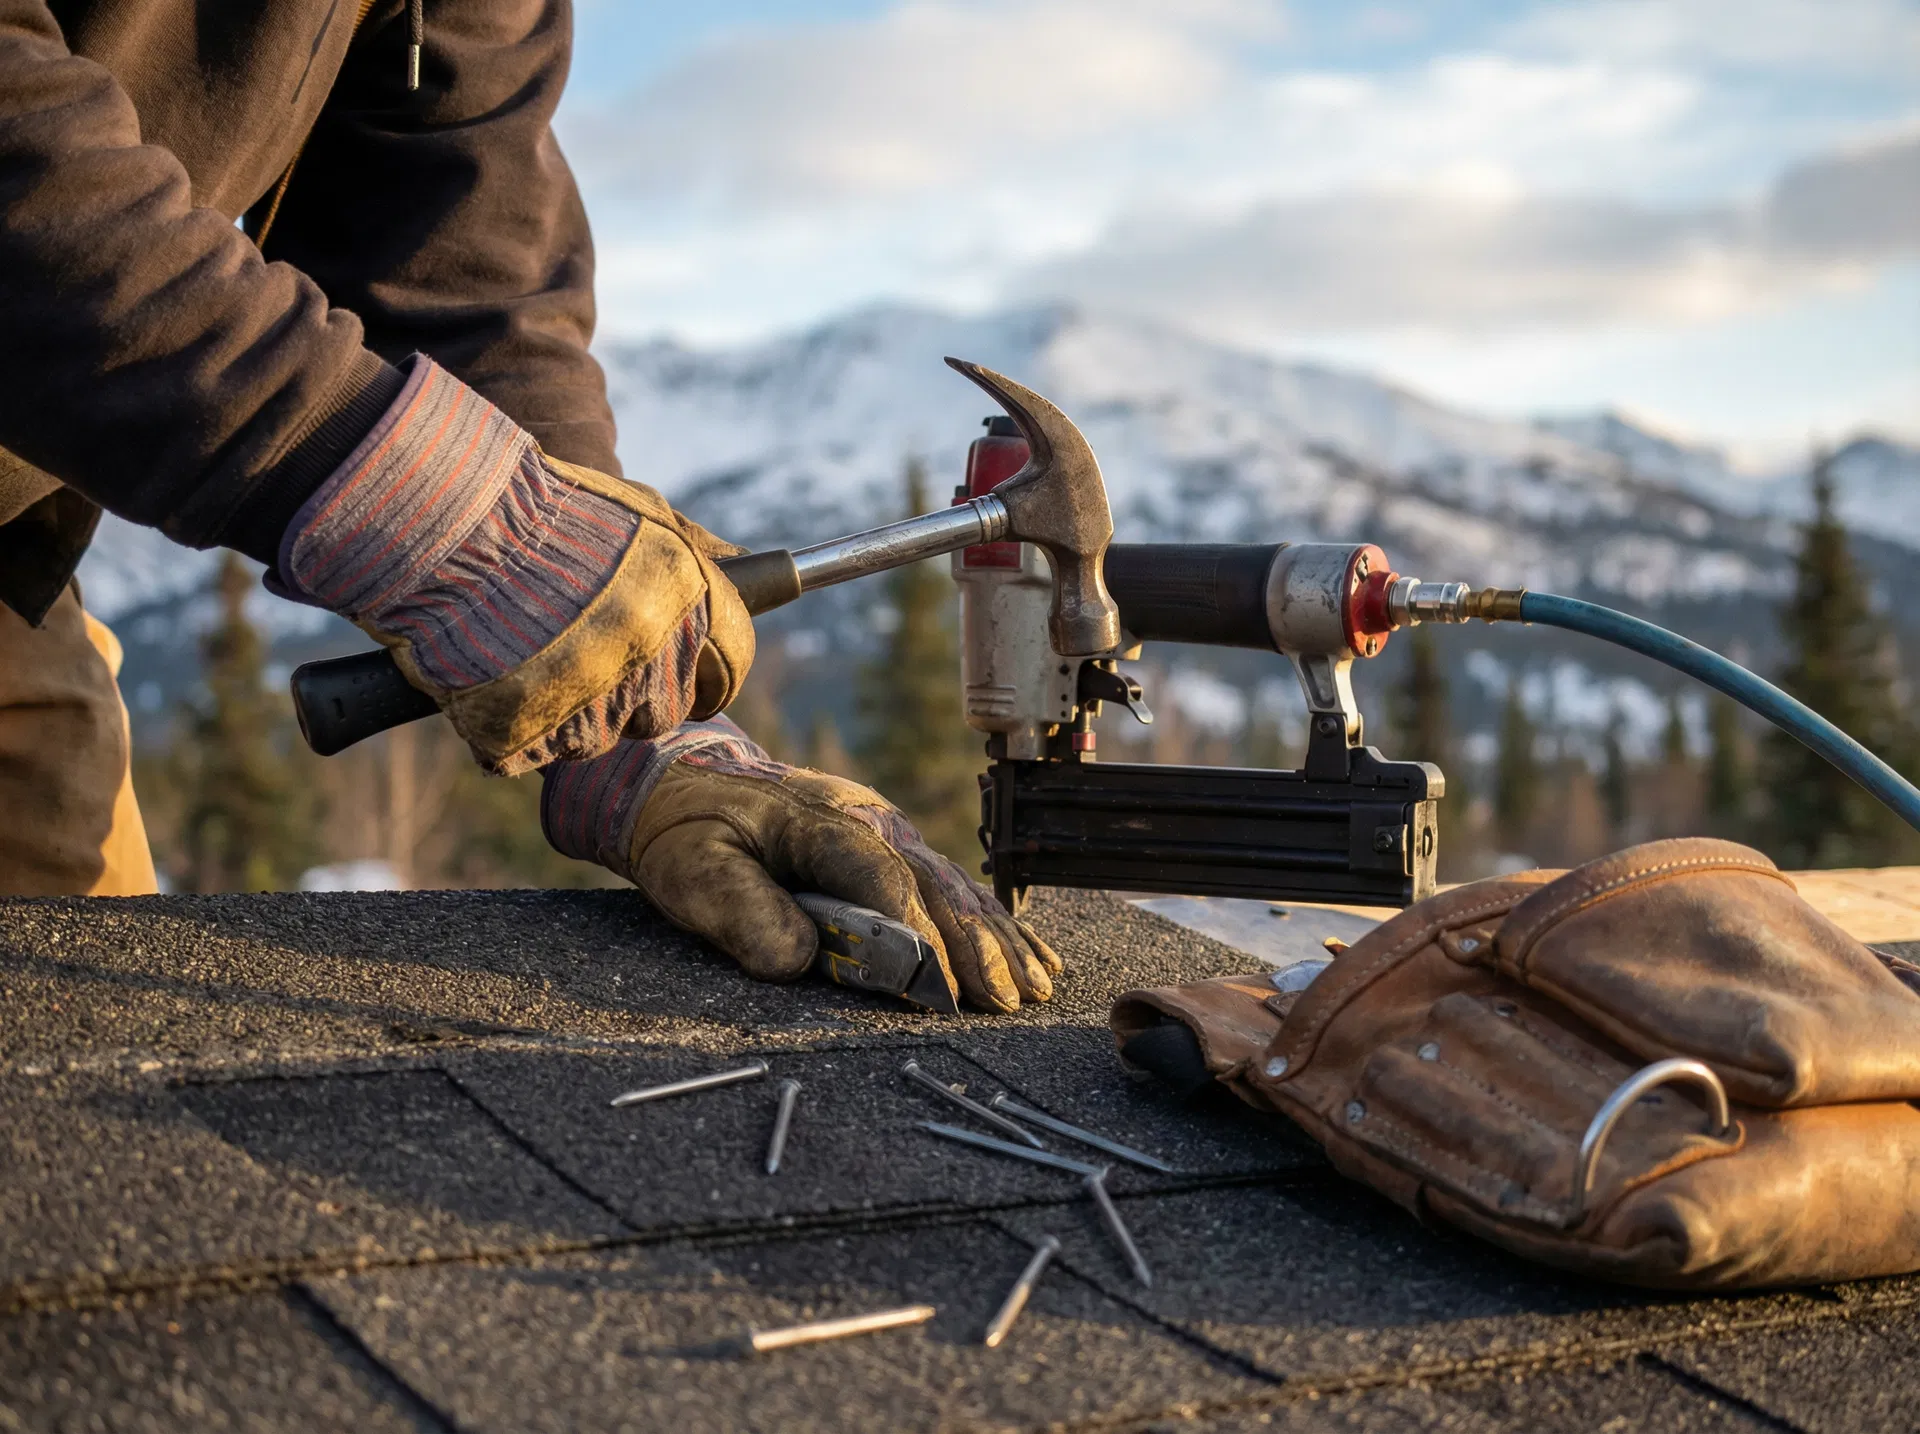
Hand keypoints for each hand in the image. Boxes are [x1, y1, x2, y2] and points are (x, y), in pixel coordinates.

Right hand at [272, 356, 753, 774]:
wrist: (439, 516)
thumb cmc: (538, 506)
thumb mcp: (636, 510)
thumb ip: (696, 551)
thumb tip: (747, 567)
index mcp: (687, 603)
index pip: (725, 676)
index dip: (703, 680)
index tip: (678, 676)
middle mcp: (649, 654)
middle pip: (659, 715)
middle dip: (630, 695)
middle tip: (581, 654)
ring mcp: (586, 698)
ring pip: (594, 741)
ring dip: (567, 712)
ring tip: (528, 654)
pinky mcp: (521, 732)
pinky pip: (530, 753)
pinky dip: (510, 727)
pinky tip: (492, 676)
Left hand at [542, 719, 1062, 1011]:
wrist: (686, 781)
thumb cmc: (689, 830)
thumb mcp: (692, 869)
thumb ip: (740, 913)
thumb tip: (800, 958)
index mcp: (821, 823)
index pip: (883, 882)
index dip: (917, 937)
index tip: (942, 992)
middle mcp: (868, 821)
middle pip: (936, 886)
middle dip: (978, 946)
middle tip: (1008, 999)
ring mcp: (886, 830)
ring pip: (954, 887)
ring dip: (997, 938)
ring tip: (1034, 986)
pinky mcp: (890, 847)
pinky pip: (950, 886)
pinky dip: (992, 922)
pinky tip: (1029, 952)